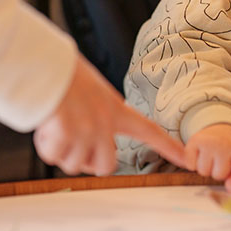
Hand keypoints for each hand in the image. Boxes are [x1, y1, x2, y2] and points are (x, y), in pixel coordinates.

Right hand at [34, 57, 185, 175]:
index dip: (169, 147)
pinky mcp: (66, 136)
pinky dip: (45, 145)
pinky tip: (45, 125)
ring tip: (54, 125)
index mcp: (115, 109)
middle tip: (72, 145)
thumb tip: (85, 136)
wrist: (44, 65)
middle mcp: (105, 124)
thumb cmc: (62, 74)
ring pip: (75, 164)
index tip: (186, 158)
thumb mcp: (93, 91)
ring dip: (60, 151)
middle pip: (106, 166)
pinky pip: (54, 156)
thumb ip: (98, 114)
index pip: (150, 131)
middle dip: (87, 163)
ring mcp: (87, 131)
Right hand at [185, 124, 230, 191]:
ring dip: (205, 168)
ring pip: (203, 172)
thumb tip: (230, 190)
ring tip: (210, 156)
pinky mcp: (194, 140)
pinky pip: (190, 166)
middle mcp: (224, 145)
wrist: (218, 127)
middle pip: (218, 175)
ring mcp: (209, 141)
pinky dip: (192, 164)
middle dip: (218, 172)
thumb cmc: (230, 149)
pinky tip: (199, 154)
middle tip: (219, 160)